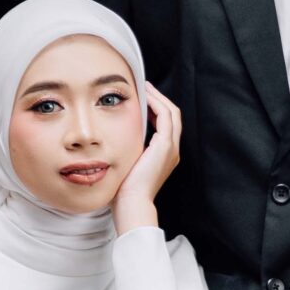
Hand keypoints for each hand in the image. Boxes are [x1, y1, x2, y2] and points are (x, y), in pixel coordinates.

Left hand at [111, 85, 182, 234]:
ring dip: (158, 97)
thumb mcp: (128, 163)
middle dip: (159, 99)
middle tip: (145, 87)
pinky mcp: (166, 146)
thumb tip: (116, 137)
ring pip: (172, 113)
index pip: (167, 124)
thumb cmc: (124, 188)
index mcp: (165, 155)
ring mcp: (171, 148)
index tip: (144, 98)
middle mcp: (172, 150)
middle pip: (173, 115)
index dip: (157, 108)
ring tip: (145, 88)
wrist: (131, 202)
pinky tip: (145, 98)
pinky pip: (166, 116)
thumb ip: (129, 149)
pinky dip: (157, 104)